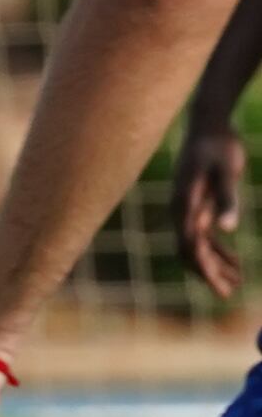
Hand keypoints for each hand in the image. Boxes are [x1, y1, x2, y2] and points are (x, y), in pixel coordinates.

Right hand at [186, 123, 246, 300]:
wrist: (208, 123)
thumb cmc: (218, 146)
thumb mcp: (226, 172)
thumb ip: (227, 200)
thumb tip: (227, 229)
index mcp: (184, 206)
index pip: (191, 248)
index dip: (206, 271)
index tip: (222, 291)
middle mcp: (181, 211)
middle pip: (191, 252)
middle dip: (209, 274)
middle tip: (229, 293)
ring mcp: (187, 208)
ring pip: (198, 246)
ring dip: (215, 264)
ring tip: (237, 281)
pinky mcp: (197, 203)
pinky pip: (204, 234)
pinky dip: (218, 249)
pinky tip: (234, 260)